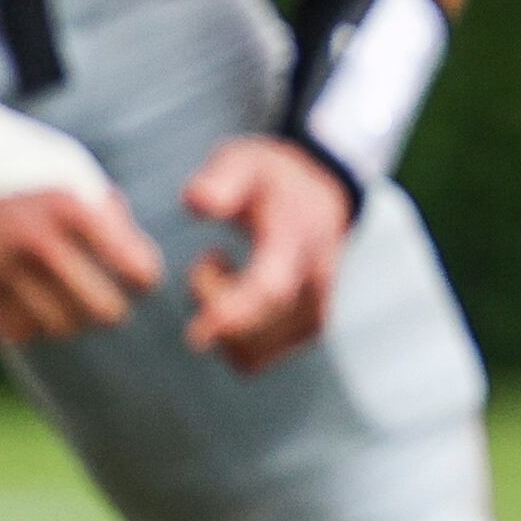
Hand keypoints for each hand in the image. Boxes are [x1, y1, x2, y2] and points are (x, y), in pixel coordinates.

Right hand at [0, 183, 161, 345]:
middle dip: (115, 311)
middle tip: (114, 307)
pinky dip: (36, 326)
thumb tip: (140, 268)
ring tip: (75, 306)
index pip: (130, 263)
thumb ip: (110, 217)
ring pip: (61, 325)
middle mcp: (33, 237)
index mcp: (69, 206)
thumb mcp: (76, 178)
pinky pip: (19, 331)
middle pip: (101, 307)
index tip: (141, 280)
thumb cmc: (32, 177)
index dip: (144, 278)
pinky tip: (37, 306)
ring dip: (74, 321)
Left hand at [181, 136, 353, 373]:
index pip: (272, 287)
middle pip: (257, 329)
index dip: (235, 312)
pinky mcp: (306, 331)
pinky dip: (234, 339)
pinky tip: (237, 299)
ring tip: (226, 274)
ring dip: (223, 323)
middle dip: (215, 303)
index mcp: (298, 239)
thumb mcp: (248, 162)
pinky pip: (255, 358)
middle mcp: (315, 282)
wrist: (323, 196)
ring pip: (252, 351)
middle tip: (210, 259)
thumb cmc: (273, 180)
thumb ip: (223, 179)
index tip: (198, 333)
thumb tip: (196, 200)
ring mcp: (315, 311)